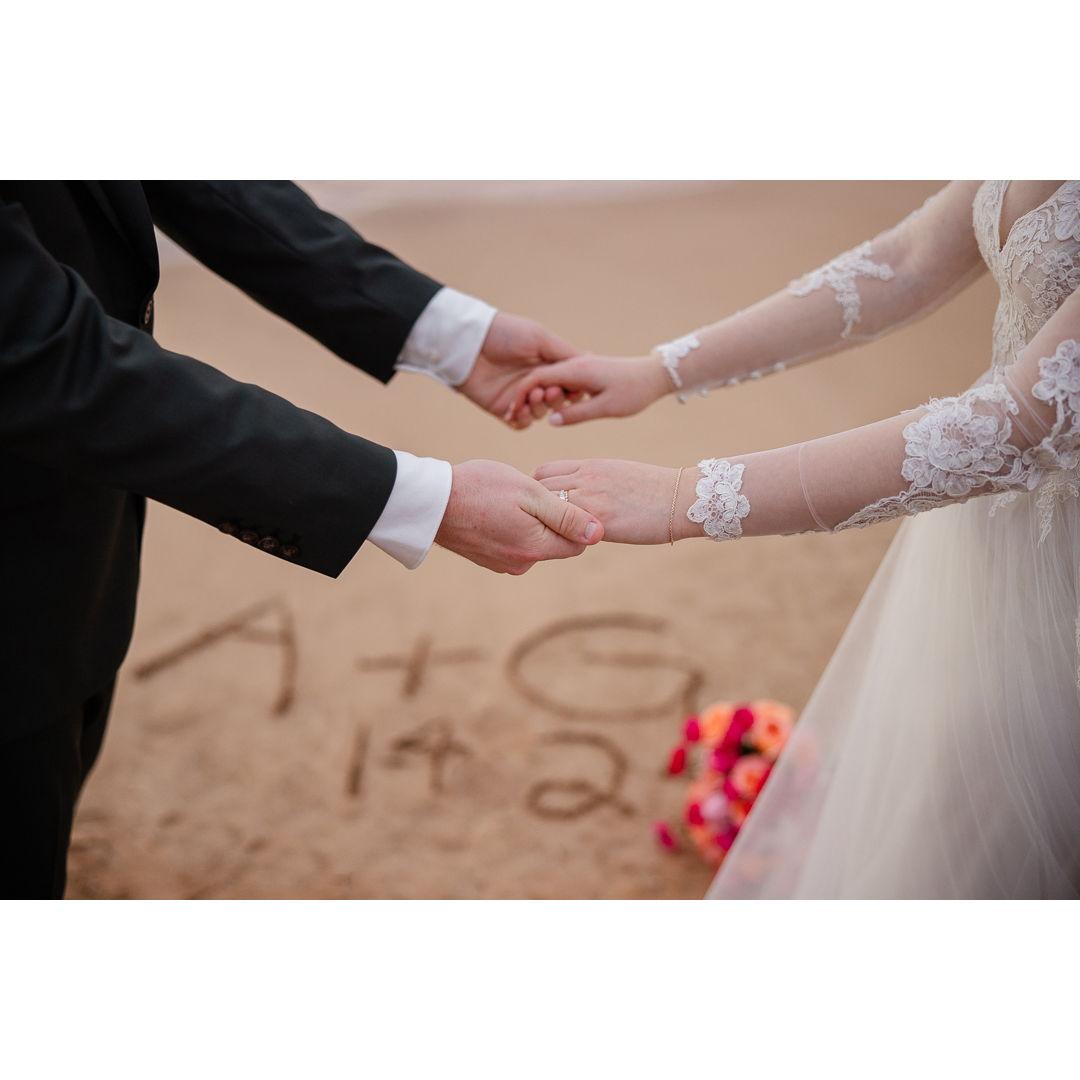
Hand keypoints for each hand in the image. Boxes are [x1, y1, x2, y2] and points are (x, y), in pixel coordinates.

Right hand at [436, 460, 604, 572]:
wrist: (432, 501)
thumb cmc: (482, 489)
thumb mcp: (531, 494)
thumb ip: (567, 515)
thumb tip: (599, 533)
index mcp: (536, 548)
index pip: (578, 543)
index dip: (575, 518)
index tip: (557, 497)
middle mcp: (522, 563)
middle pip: (555, 542)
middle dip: (550, 519)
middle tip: (527, 494)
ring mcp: (502, 564)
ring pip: (532, 541)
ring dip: (528, 521)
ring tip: (506, 500)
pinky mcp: (488, 559)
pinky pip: (512, 542)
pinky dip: (510, 526)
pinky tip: (494, 509)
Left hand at [458, 312, 577, 429]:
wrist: (469, 343)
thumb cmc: (506, 334)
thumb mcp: (540, 338)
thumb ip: (565, 353)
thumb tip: (591, 359)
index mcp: (547, 365)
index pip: (569, 384)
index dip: (573, 388)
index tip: (574, 387)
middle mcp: (536, 383)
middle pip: (557, 401)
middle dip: (557, 399)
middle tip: (551, 391)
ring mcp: (519, 397)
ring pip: (540, 414)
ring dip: (540, 408)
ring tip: (534, 395)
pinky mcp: (503, 409)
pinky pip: (520, 423)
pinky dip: (523, 419)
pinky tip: (519, 411)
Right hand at [507, 353, 670, 427]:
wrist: (654, 375)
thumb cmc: (634, 392)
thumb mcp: (606, 407)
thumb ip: (578, 414)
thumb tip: (551, 421)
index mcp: (577, 370)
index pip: (538, 378)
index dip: (521, 395)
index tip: (511, 412)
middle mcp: (575, 364)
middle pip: (539, 377)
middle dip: (523, 396)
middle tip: (511, 417)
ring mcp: (580, 367)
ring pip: (549, 379)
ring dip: (535, 395)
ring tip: (524, 415)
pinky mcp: (585, 372)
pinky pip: (560, 382)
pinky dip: (548, 393)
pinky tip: (546, 409)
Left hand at [533, 459, 697, 544]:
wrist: (683, 498)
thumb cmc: (657, 491)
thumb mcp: (620, 474)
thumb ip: (595, 482)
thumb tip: (582, 497)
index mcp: (591, 465)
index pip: (545, 471)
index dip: (536, 490)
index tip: (538, 509)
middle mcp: (586, 476)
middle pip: (537, 486)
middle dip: (531, 507)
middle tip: (535, 529)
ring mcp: (591, 496)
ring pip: (545, 504)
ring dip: (542, 523)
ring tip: (548, 540)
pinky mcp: (599, 517)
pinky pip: (563, 525)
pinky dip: (557, 536)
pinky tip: (564, 548)